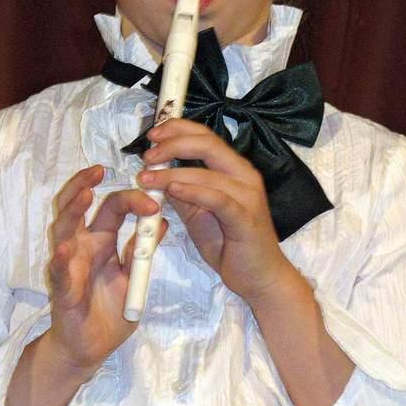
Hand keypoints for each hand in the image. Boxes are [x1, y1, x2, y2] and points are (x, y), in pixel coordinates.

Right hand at [47, 165, 166, 372]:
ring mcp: (68, 265)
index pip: (112, 207)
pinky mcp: (62, 290)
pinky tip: (65, 248)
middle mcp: (81, 246)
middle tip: (99, 169)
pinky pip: (58, 272)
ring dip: (72, 210)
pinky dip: (60, 259)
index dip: (132, 198)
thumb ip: (143, 251)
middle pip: (77, 205)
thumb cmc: (109, 310)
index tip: (155, 198)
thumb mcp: (134, 277)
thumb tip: (162, 222)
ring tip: (85, 195)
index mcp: (101, 240)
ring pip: (63, 229)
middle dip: (84, 184)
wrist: (90, 349)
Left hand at [137, 119, 286, 302]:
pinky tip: (172, 189)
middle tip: (147, 155)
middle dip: (172, 144)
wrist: (259, 277)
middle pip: (207, 144)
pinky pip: (217, 198)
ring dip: (171, 172)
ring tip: (147, 178)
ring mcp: (248, 195)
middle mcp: (244, 175)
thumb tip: (154, 172)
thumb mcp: (197, 212)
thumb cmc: (230, 243)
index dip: (178, 129)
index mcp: (234, 168)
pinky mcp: (245, 217)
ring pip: (207, 172)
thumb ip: (181, 190)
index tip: (153, 134)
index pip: (206, 136)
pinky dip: (193, 191)